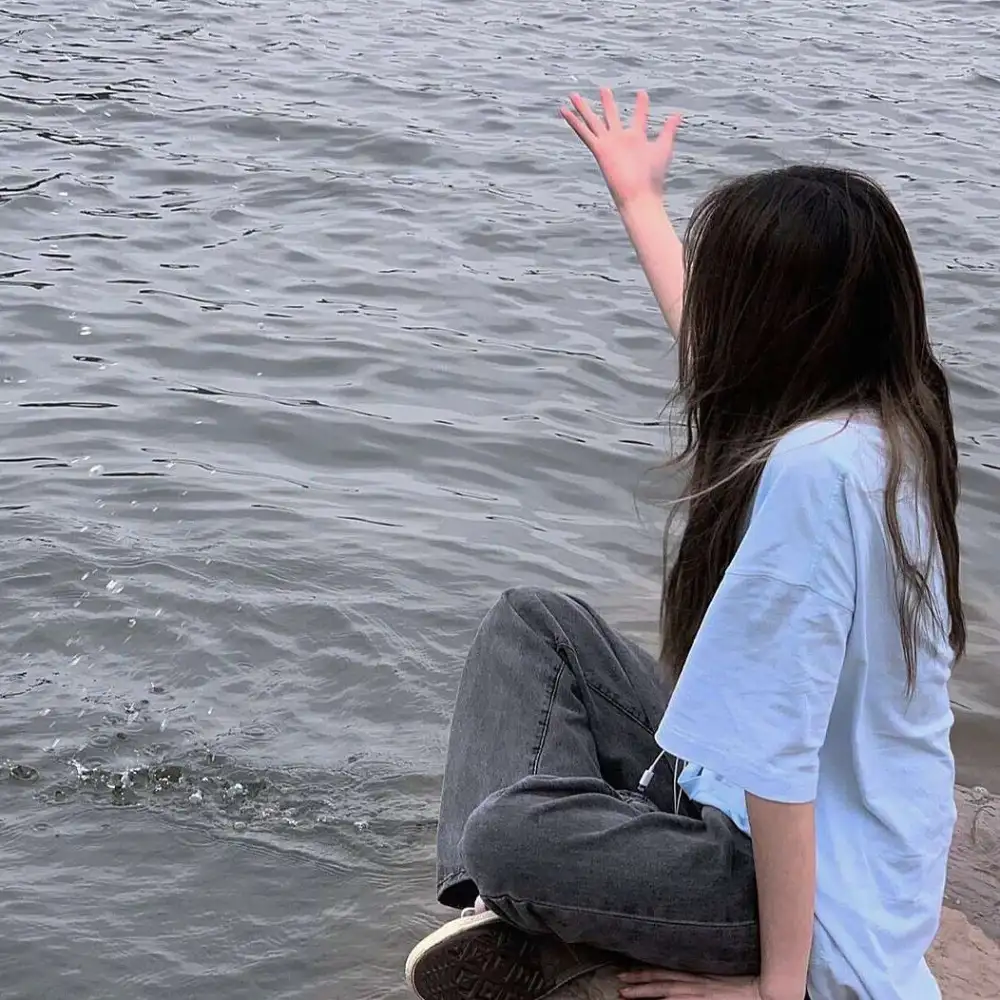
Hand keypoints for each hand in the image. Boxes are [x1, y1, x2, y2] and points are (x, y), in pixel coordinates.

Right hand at [560, 88, 680, 209]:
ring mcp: (608, 144)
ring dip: (583, 108)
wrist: (639, 195)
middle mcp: (620, 140)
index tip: (642, 93)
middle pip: (611, 116)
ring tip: (573, 95)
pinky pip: (584, 133)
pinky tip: (564, 111)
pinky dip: (573, 122)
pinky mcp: (599, 149)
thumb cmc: (653, 176)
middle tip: (603, 89)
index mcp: (637, 139)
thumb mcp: (663, 147)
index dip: (641, 105)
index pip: (639, 117)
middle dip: (607, 103)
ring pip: (593, 122)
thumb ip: (668, 130)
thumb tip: (677, 114)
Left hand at [617, 970, 793, 999]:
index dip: (645, 971)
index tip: (626, 971)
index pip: (665, 971)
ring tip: (624, 993)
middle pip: (661, 980)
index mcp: (697, 972)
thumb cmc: (744, 980)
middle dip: (638, 983)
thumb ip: (701, 971)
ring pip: (666, 992)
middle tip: (618, 983)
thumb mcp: (718, 971)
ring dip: (644, 993)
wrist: (764, 989)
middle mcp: (695, 983)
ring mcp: (699, 995)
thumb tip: (687, 972)